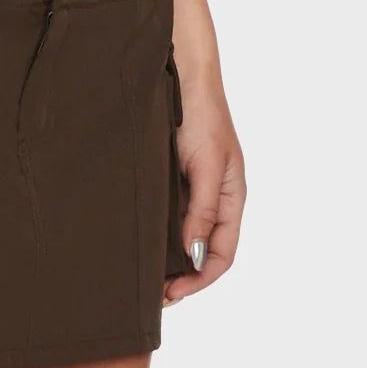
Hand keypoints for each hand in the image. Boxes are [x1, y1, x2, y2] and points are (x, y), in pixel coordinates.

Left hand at [164, 54, 245, 306]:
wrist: (180, 73)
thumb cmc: (201, 115)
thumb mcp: (207, 164)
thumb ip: (202, 209)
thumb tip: (193, 254)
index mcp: (231, 198)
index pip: (221, 254)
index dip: (200, 279)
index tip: (172, 292)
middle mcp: (212, 199)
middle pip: (201, 251)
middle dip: (181, 277)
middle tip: (150, 294)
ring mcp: (190, 188)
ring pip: (180, 236)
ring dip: (165, 259)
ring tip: (140, 275)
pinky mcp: (169, 176)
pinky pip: (165, 214)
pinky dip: (154, 233)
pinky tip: (135, 240)